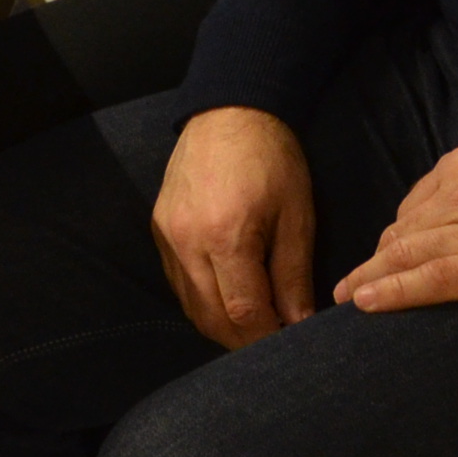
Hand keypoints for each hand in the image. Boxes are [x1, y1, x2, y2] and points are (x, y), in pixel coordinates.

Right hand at [152, 106, 317, 350]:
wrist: (229, 112)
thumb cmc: (273, 161)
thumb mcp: (297, 217)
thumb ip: (294, 275)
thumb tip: (299, 324)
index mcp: (225, 235)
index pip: (244, 311)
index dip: (268, 335)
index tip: (290, 343)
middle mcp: (186, 241)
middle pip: (211, 317)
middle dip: (244, 340)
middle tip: (274, 344)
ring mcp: (166, 236)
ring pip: (191, 306)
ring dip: (222, 325)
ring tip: (254, 327)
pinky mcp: (158, 230)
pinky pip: (179, 283)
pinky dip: (203, 302)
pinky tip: (227, 299)